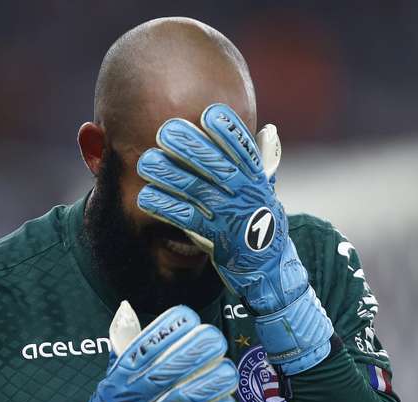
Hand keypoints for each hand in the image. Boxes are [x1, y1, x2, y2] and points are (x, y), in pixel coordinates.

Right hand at [27, 302, 238, 401]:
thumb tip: (126, 308)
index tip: (190, 318)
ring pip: (186, 398)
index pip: (146, 346)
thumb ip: (123, 342)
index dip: (170, 328)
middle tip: (216, 339)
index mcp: (121, 375)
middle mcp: (135, 397)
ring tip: (228, 370)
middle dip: (197, 350)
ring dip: (212, 382)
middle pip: (169, 369)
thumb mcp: (111, 374)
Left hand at [136, 104, 332, 373]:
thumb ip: (263, 162)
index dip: (228, 130)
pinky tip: (147, 197)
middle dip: (191, 147)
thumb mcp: (267, 192)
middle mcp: (247, 196)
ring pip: (200, 191)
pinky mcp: (218, 240)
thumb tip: (269, 131)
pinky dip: (168, 208)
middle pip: (217, 166)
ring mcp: (233, 218)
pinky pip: (189, 221)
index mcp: (258, 179)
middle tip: (164, 131)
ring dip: (171, 175)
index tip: (208, 113)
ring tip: (146, 161)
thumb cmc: (261, 225)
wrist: (272, 272)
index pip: (244, 150)